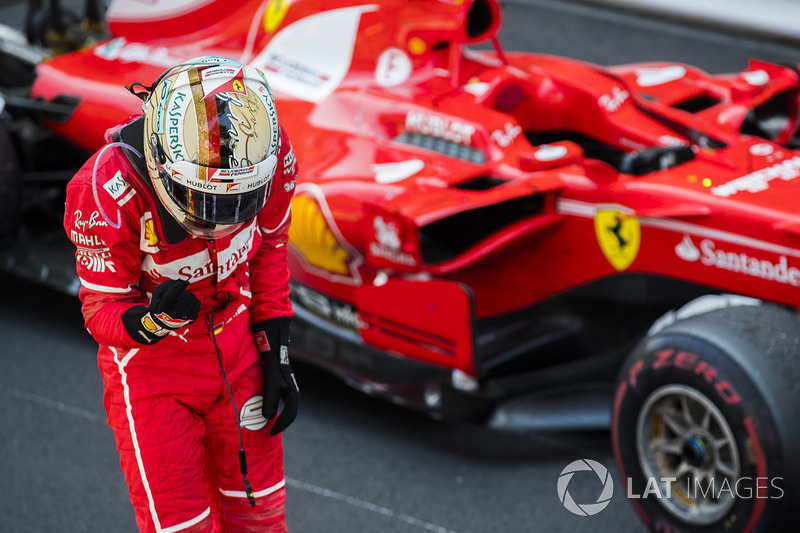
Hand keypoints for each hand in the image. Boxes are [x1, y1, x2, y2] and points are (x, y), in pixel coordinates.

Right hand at [122, 279, 200, 343]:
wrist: (162, 321)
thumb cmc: (161, 303)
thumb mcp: (159, 292)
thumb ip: (171, 284)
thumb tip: (186, 283)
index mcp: (163, 307)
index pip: (170, 295)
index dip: (177, 287)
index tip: (181, 283)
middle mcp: (173, 315)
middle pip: (185, 295)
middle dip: (182, 293)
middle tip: (176, 298)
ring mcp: (184, 318)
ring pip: (192, 297)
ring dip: (187, 296)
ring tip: (180, 302)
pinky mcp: (191, 319)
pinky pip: (197, 303)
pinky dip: (193, 301)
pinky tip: (187, 304)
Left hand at [252, 318, 298, 434]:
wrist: (275, 353)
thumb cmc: (273, 370)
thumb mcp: (270, 387)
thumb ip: (269, 403)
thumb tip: (267, 418)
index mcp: (293, 395)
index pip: (290, 416)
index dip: (281, 426)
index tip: (271, 433)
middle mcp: (294, 394)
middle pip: (291, 414)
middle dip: (282, 423)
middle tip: (272, 431)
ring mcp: (290, 390)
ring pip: (288, 408)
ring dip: (282, 417)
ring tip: (272, 424)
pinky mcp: (285, 386)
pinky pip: (284, 403)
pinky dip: (280, 410)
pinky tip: (271, 410)